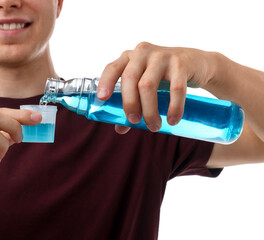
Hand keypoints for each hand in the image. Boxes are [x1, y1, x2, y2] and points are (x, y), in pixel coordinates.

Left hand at [98, 42, 217, 133]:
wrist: (196, 64)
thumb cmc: (163, 77)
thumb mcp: (145, 86)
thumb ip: (132, 104)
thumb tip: (120, 128)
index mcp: (129, 58)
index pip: (112, 68)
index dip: (105, 82)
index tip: (102, 99)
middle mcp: (142, 53)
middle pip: (130, 79)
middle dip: (130, 103)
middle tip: (134, 121)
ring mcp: (162, 56)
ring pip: (148, 85)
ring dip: (150, 110)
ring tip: (154, 126)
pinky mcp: (181, 63)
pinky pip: (176, 89)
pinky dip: (174, 107)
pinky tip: (173, 120)